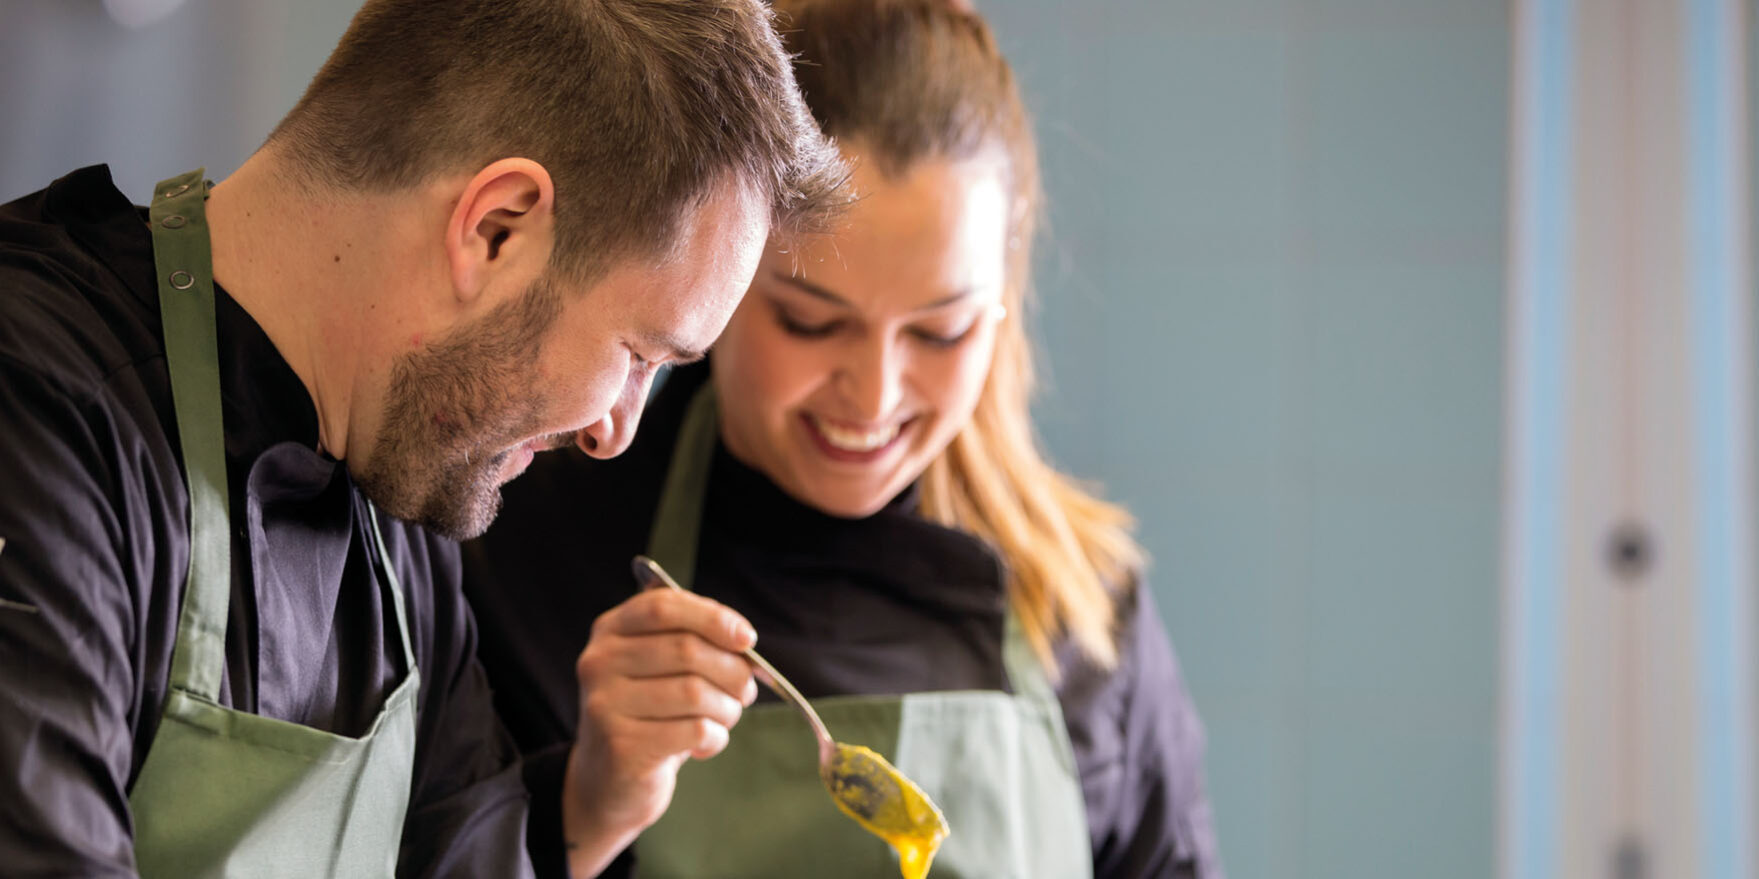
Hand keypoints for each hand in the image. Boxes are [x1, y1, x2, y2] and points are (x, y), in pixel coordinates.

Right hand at [560, 588, 757, 875]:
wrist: (607, 784)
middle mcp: (599, 663)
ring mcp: (605, 705)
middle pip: (687, 649)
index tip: (747, 639)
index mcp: (610, 632)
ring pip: (695, 692)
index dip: (712, 617)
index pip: (663, 606)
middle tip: (745, 691)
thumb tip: (743, 641)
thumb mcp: (660, 671)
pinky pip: (695, 730)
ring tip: (724, 719)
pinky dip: (715, 738)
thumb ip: (693, 644)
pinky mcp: (621, 746)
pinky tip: (704, 744)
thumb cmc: (648, 718)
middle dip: (732, 671)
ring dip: (727, 708)